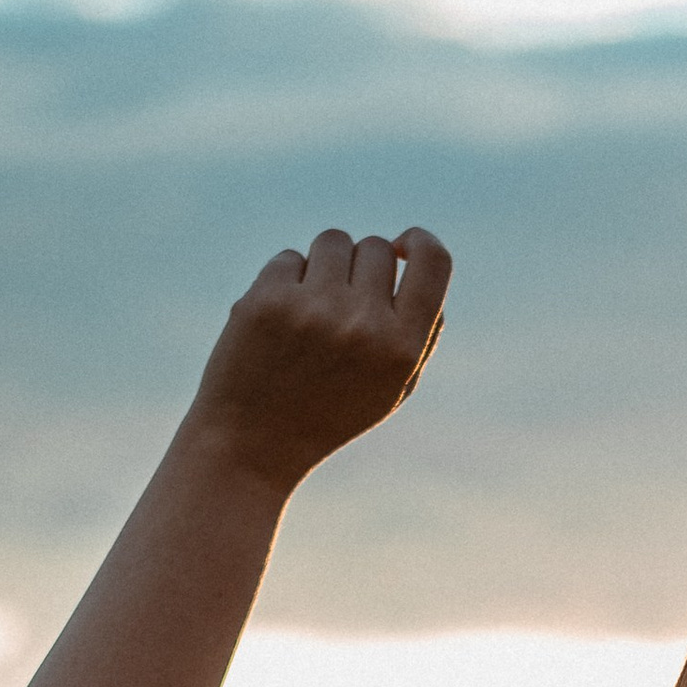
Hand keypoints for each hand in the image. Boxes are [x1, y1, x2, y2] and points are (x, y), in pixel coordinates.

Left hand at [193, 226, 452, 492]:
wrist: (253, 445)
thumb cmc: (328, 415)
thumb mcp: (389, 389)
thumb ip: (418, 332)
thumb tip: (417, 263)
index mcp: (401, 349)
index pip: (434, 261)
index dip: (420, 241)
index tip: (402, 245)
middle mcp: (363, 325)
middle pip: (376, 247)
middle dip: (360, 267)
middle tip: (339, 307)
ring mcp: (314, 309)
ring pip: (333, 242)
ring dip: (324, 266)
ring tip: (309, 311)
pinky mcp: (268, 300)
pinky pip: (290, 258)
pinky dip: (285, 282)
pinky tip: (277, 322)